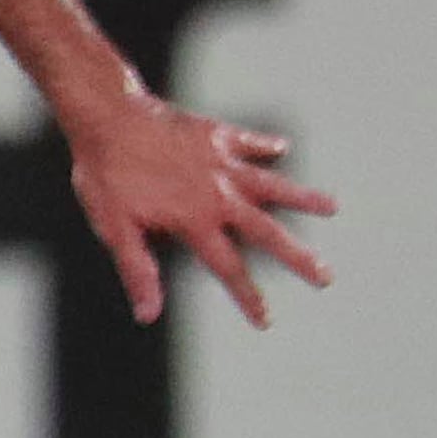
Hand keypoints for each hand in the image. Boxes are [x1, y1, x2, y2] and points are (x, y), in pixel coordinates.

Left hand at [66, 89, 335, 327]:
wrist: (105, 116)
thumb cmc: (104, 175)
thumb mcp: (114, 228)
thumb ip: (137, 270)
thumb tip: (148, 315)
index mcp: (194, 220)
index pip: (228, 267)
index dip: (246, 296)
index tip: (265, 321)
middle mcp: (218, 193)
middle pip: (267, 231)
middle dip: (297, 256)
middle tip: (325, 277)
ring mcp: (222, 162)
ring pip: (272, 184)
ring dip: (302, 197)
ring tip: (332, 207)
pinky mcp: (216, 134)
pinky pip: (248, 142)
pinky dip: (264, 146)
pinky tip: (281, 148)